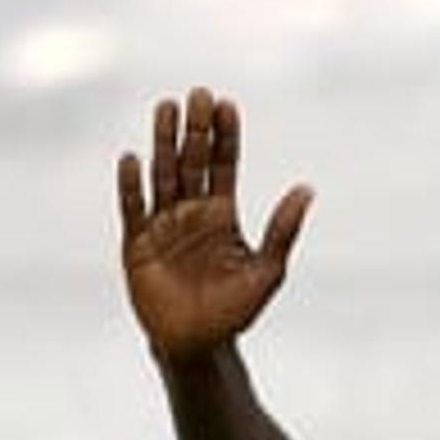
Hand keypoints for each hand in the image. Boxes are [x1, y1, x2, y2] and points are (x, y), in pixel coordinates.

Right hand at [115, 87, 314, 361]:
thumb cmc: (234, 312)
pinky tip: (133, 159)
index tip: (226, 104)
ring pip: (162, 174)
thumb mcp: (266, 271)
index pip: (223, 165)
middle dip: (195, 129)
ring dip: (163, 142)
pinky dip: (132, 186)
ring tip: (166, 108)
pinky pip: (133, 209)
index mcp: (221, 215)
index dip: (225, 136)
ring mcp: (162, 225)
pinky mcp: (137, 244)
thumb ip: (282, 230)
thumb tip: (307, 189)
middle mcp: (190, 212)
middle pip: (192, 161)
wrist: (199, 345)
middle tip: (197, 94)